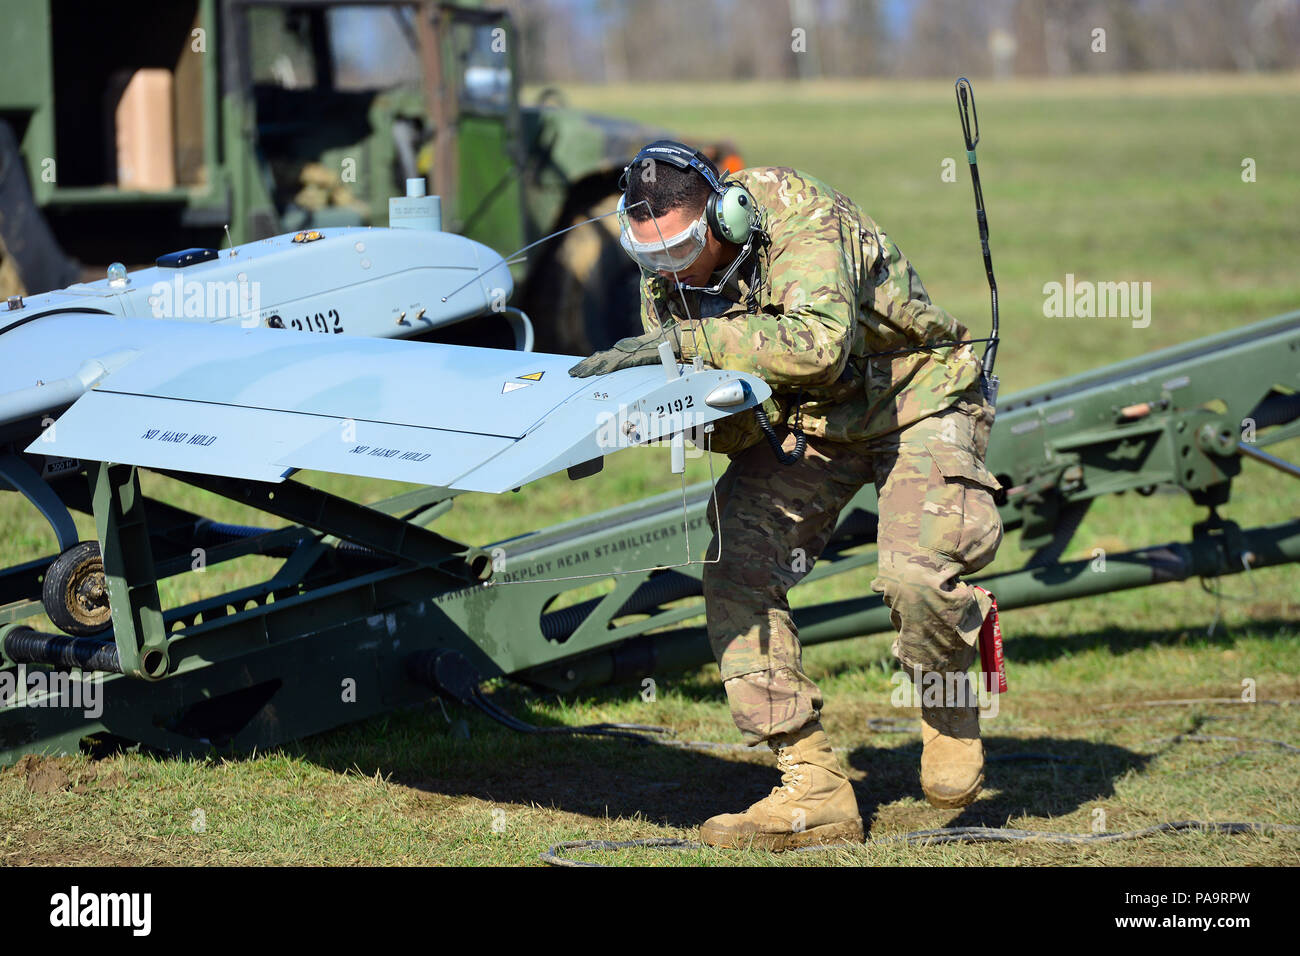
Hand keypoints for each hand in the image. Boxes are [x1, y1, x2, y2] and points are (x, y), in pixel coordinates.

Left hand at [567, 327, 686, 377]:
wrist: (669, 338)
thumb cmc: (656, 348)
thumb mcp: (640, 356)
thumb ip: (630, 362)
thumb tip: (623, 369)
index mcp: (621, 350)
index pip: (600, 357)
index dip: (588, 363)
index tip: (577, 369)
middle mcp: (620, 349)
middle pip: (597, 358)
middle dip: (583, 366)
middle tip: (570, 373)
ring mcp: (626, 352)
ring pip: (603, 360)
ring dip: (589, 368)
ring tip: (577, 375)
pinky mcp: (633, 356)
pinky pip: (617, 363)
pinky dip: (606, 368)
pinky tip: (597, 373)